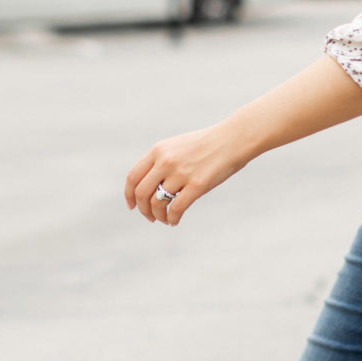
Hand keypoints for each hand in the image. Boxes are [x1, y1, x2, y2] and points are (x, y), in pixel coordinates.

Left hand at [125, 122, 249, 225]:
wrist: (232, 139)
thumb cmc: (207, 144)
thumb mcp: (177, 146)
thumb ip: (162, 161)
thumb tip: (151, 185)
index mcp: (158, 151)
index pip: (133, 177)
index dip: (129, 195)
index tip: (133, 206)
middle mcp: (165, 161)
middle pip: (141, 193)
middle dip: (143, 210)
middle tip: (150, 217)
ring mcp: (181, 173)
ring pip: (157, 203)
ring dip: (158, 216)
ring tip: (165, 219)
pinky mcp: (197, 185)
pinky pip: (176, 209)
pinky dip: (172, 219)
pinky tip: (175, 221)